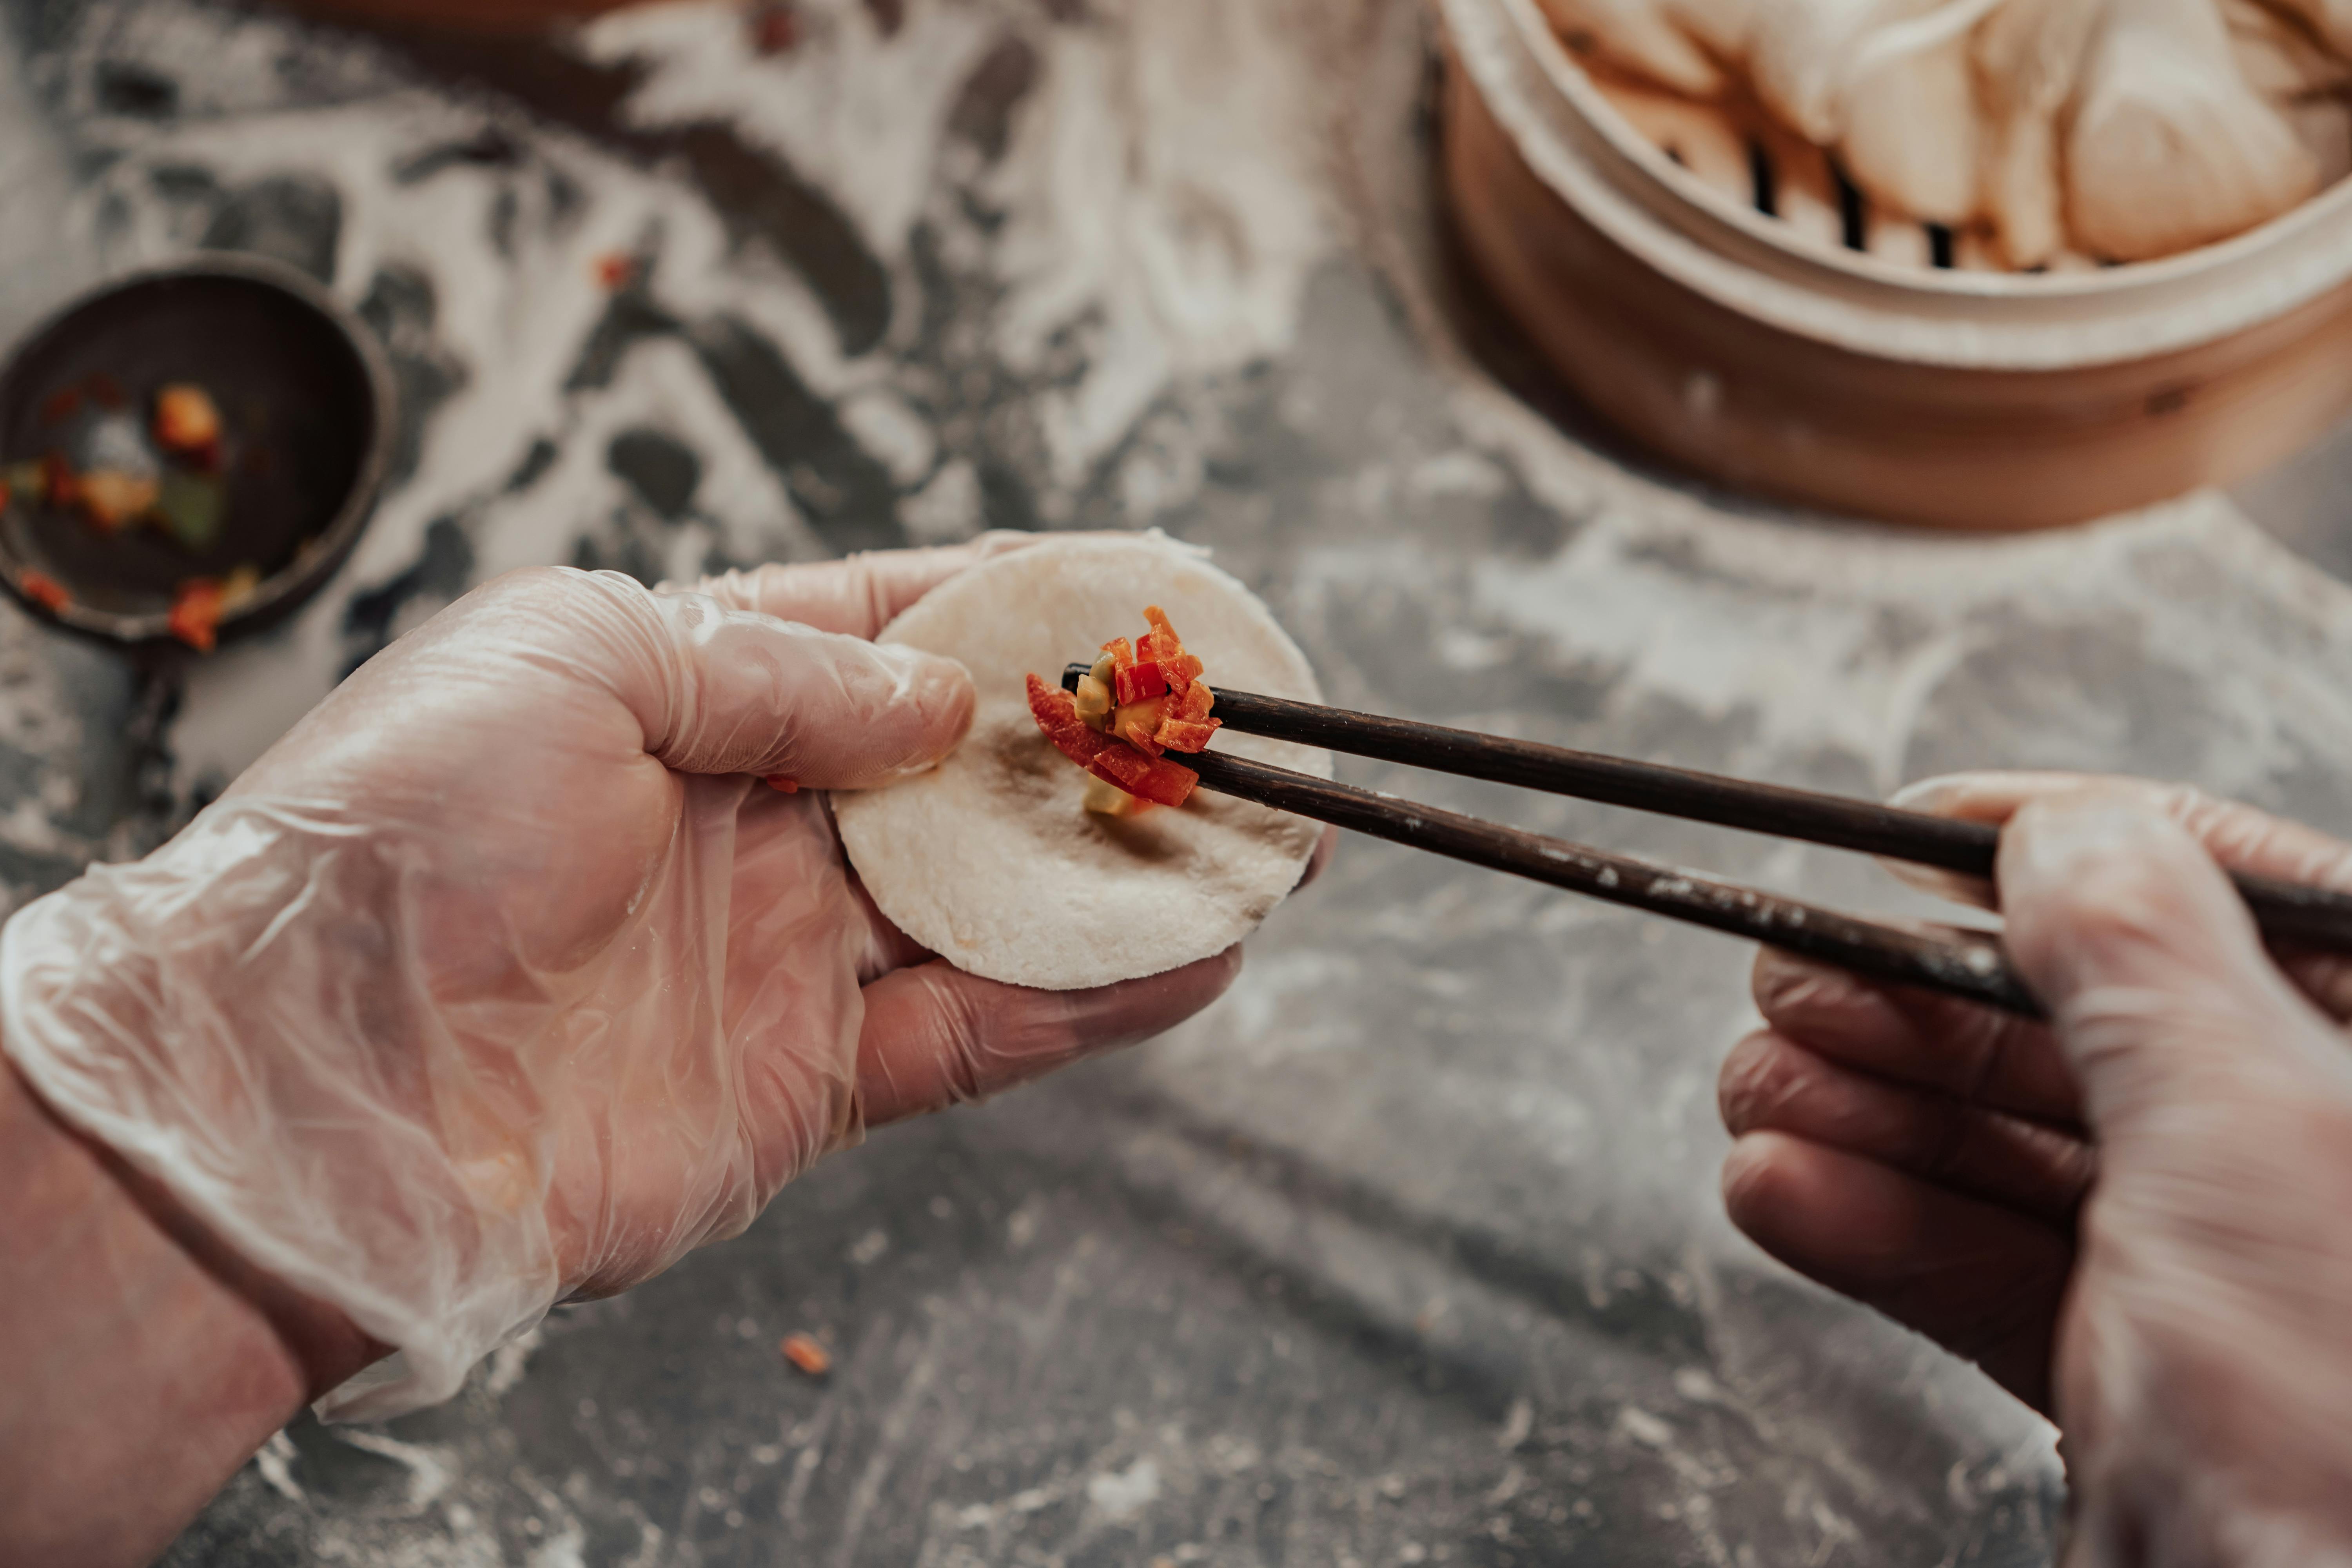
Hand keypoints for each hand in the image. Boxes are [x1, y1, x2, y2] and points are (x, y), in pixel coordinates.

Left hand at [1, 538, 1244, 1423]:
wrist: (305, 1085)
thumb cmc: (401, 836)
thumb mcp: (575, 657)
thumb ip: (773, 667)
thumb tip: (944, 700)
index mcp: (680, 691)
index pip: (887, 629)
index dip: (1019, 609)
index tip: (1140, 596)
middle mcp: (747, 819)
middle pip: (965, 771)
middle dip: (1101, 745)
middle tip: (1233, 722)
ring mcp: (784, 955)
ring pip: (998, 904)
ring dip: (1127, 872)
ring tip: (1257, 838)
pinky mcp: (810, 1082)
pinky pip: (982, 1031)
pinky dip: (1090, 998)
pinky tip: (1189, 953)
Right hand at [1717, 773, 2351, 1561]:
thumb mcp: (2251, 1127)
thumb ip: (2140, 959)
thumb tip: (2059, 836)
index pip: (2225, 896)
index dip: (2061, 846)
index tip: (1919, 829)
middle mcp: (2311, 1160)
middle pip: (2086, 1027)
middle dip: (1916, 997)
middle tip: (1792, 973)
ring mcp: (2223, 1278)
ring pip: (2016, 1152)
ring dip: (1865, 1112)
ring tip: (1757, 1087)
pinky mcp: (2134, 1379)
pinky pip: (1986, 1271)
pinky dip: (1874, 1227)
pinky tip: (1781, 1187)